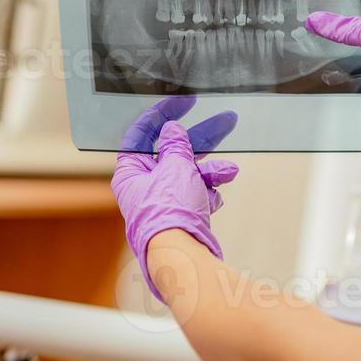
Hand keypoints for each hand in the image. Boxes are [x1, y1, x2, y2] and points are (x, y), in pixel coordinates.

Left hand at [113, 99, 239, 300]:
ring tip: (230, 171)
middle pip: (174, 152)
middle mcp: (144, 187)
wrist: (183, 258)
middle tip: (226, 120)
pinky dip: (208, 193)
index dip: (163, 114)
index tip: (184, 102)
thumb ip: (176, 145)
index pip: (142, 134)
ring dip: (212, 170)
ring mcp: (163, 203)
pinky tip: (214, 199)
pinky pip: (197, 195)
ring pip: (191, 175)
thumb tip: (172, 131)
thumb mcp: (175, 167)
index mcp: (131, 172)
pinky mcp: (181, 217)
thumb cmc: (169, 213)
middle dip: (202, 139)